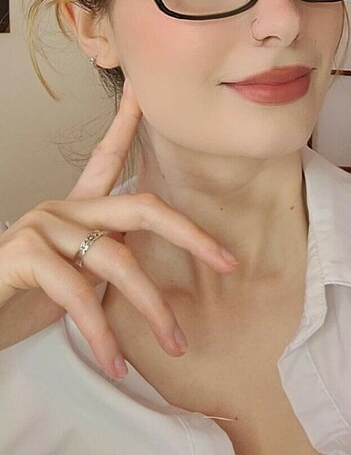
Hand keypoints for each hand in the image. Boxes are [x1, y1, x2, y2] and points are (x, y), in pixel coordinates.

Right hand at [0, 79, 238, 379]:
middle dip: (190, 234)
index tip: (146, 91)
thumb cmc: (15, 299)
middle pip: (141, 207)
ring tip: (174, 345)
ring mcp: (43, 229)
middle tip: (226, 262)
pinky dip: (102, 334)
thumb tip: (142, 274)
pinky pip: (78, 294)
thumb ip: (101, 263)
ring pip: (118, 261)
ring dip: (151, 308)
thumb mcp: (68, 279)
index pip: (107, 156)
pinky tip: (116, 363)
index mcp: (74, 210)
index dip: (128, 122)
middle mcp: (62, 209)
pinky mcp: (26, 256)